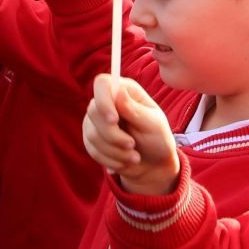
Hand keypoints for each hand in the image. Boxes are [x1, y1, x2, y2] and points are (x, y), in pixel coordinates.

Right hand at [84, 74, 178, 193]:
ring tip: (134, 156)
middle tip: (132, 145)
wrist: (154, 165)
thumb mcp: (153, 125)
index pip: (102, 84)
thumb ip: (134, 110)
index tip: (114, 120)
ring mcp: (97, 121)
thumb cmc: (158, 140)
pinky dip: (110, 159)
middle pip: (94, 111)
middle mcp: (107, 103)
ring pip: (92, 134)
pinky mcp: (91, 138)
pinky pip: (91, 149)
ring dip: (115, 151)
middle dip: (113, 135)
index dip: (103, 100)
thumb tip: (118, 92)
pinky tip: (124, 161)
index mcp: (125, 91)